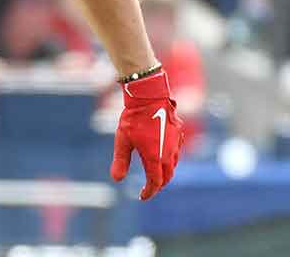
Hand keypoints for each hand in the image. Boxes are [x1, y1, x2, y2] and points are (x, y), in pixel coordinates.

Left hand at [110, 70, 183, 199]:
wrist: (150, 98)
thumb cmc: (134, 119)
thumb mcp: (123, 141)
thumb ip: (120, 161)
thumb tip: (116, 180)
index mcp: (155, 158)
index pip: (155, 183)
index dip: (149, 192)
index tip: (142, 196)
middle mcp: (169, 155)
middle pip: (166, 177)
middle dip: (158, 185)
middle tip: (148, 189)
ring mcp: (176, 145)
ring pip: (172, 166)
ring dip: (164, 174)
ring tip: (154, 176)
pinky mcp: (178, 136)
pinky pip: (176, 155)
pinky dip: (169, 162)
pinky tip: (161, 158)